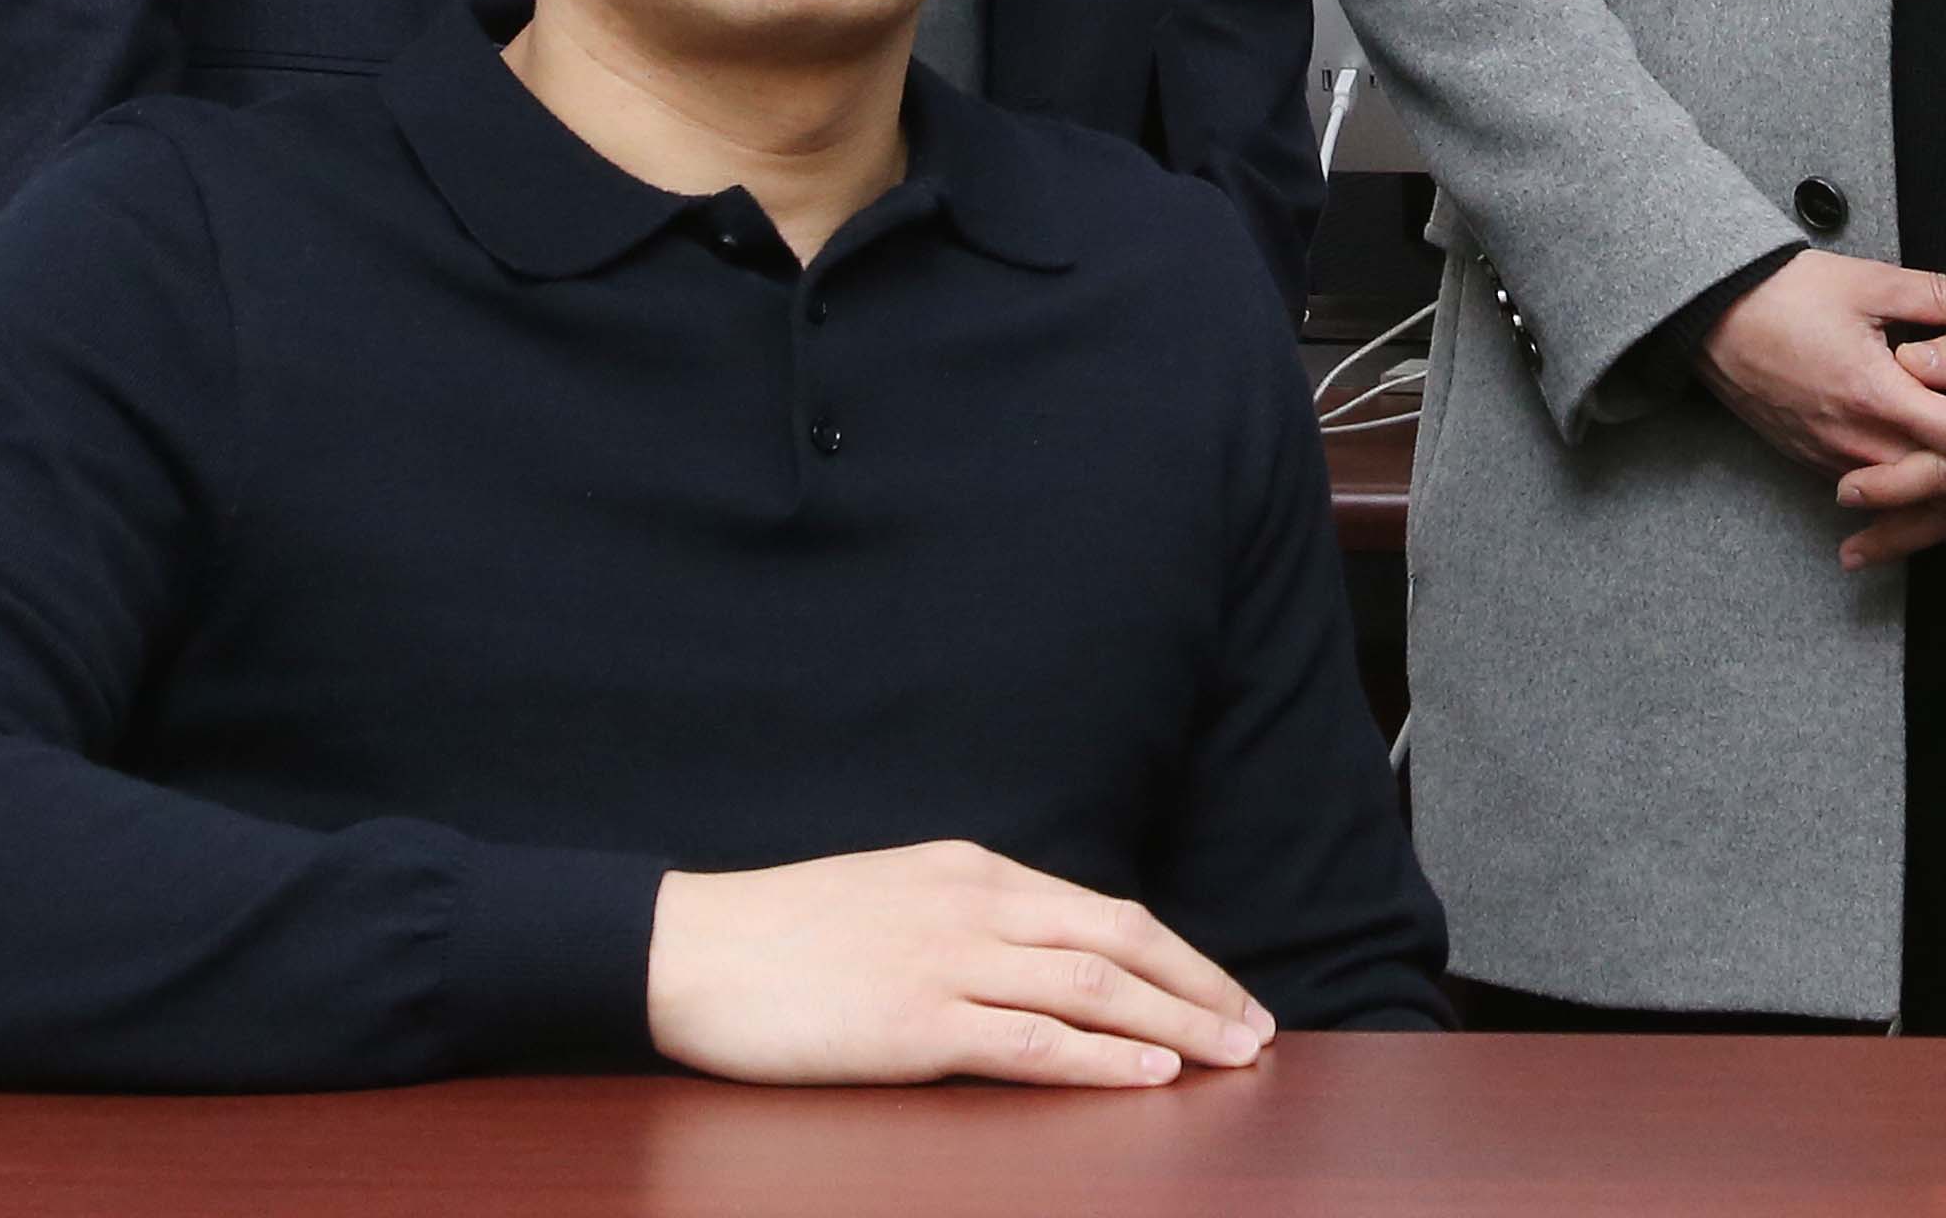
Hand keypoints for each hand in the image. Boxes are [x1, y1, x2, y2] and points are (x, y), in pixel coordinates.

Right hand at [646, 838, 1274, 1087]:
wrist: (688, 949)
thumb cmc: (780, 936)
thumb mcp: (893, 899)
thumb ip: (965, 919)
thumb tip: (1033, 957)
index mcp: (972, 871)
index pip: (1103, 913)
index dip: (1178, 955)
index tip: (1225, 990)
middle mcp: (976, 905)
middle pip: (1120, 944)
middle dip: (1200, 987)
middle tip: (1257, 1029)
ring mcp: (949, 961)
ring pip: (1094, 990)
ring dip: (1176, 1024)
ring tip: (1231, 1055)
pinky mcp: (916, 1022)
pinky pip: (1032, 1041)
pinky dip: (1101, 1057)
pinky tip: (1149, 1074)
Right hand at [1697, 252, 1945, 496]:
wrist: (1710, 319)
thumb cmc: (1784, 295)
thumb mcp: (1867, 283)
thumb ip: (1941, 296)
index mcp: (1875, 394)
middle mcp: (1858, 440)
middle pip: (1943, 493)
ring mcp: (1837, 458)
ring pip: (1914, 503)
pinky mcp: (1821, 461)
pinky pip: (1884, 496)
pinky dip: (1926, 511)